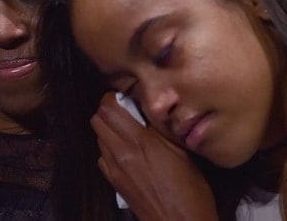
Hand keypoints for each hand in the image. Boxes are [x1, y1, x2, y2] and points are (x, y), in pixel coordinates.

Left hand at [91, 92, 218, 220]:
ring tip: (127, 131)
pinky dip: (109, 149)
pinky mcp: (114, 183)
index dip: (112, 97)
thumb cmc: (189, 189)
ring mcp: (114, 169)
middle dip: (107, 111)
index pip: (108, 108)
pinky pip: (102, 157)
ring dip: (108, 129)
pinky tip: (126, 152)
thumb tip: (151, 109)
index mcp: (140, 141)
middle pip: (96, 120)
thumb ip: (162, 128)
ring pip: (98, 138)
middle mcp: (121, 152)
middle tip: (124, 111)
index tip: (125, 97)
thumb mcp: (182, 151)